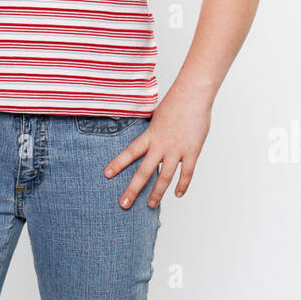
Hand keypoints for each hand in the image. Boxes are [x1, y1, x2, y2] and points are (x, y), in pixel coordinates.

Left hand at [104, 88, 211, 207]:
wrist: (194, 94)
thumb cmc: (175, 102)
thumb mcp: (156, 117)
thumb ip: (151, 132)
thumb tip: (145, 141)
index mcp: (150, 135)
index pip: (130, 152)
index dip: (118, 164)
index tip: (107, 174)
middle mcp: (161, 145)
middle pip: (144, 171)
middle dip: (133, 189)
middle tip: (124, 204)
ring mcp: (177, 149)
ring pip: (165, 177)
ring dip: (157, 192)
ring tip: (151, 205)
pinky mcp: (192, 151)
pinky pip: (187, 173)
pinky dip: (183, 185)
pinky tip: (177, 194)